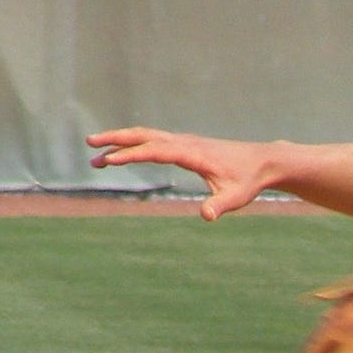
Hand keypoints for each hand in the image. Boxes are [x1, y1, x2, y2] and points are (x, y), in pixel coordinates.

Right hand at [86, 128, 273, 221]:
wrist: (262, 162)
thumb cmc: (248, 180)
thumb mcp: (236, 197)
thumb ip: (219, 206)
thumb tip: (206, 217)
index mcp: (192, 153)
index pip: (155, 150)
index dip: (131, 155)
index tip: (110, 160)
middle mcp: (184, 142)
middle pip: (143, 135)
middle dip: (115, 139)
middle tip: (90, 145)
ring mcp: (184, 141)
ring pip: (146, 136)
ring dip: (121, 142)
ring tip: (97, 156)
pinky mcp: (186, 145)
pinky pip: (154, 141)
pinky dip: (135, 144)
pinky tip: (123, 153)